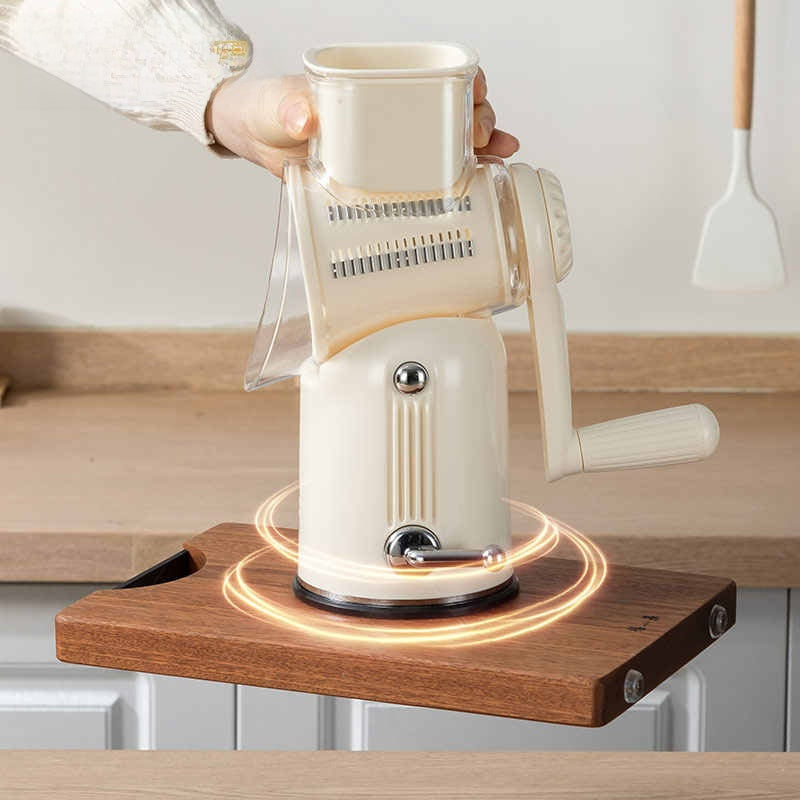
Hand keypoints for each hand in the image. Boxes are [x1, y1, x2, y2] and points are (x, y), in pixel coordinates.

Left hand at [207, 69, 518, 177]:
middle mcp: (393, 110)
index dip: (461, 80)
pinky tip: (482, 182)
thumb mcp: (277, 104)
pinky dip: (457, 178)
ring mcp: (394, 143)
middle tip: (480, 135)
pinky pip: (428, 175)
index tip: (473, 93)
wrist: (257, 143)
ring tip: (498, 157)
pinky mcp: (387, 176)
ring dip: (480, 148)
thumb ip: (288, 105)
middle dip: (478, 118)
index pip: (431, 72)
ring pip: (449, 141)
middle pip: (451, 107)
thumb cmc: (269, 111)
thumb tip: (306, 116)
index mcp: (376, 83)